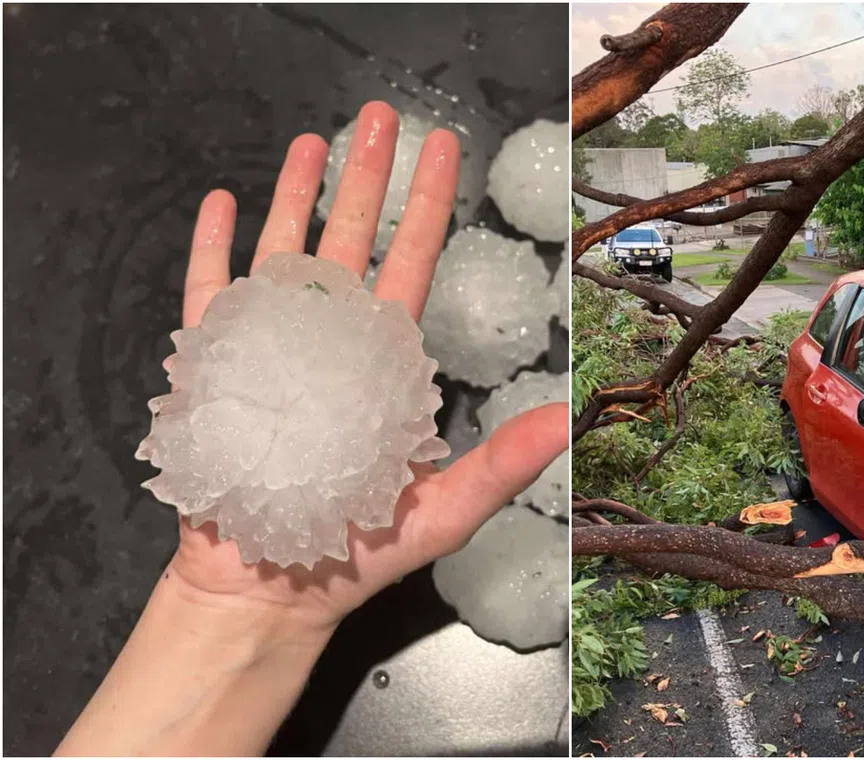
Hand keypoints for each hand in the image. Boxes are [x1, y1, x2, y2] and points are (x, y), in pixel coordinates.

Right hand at [167, 101, 567, 635]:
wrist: (268, 588)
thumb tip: (568, 422)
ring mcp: (272, 350)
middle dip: (367, 178)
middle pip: (351, 242)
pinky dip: (213, 252)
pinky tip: (222, 205)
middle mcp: (332, 342)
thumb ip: (500, 464)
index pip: (412, 265)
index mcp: (385, 362)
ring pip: (285, 253)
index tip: (445, 152)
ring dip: (295, 196)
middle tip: (379, 116)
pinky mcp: (216, 370)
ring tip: (308, 141)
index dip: (429, 207)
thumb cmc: (356, 552)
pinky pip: (210, 298)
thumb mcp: (442, 511)